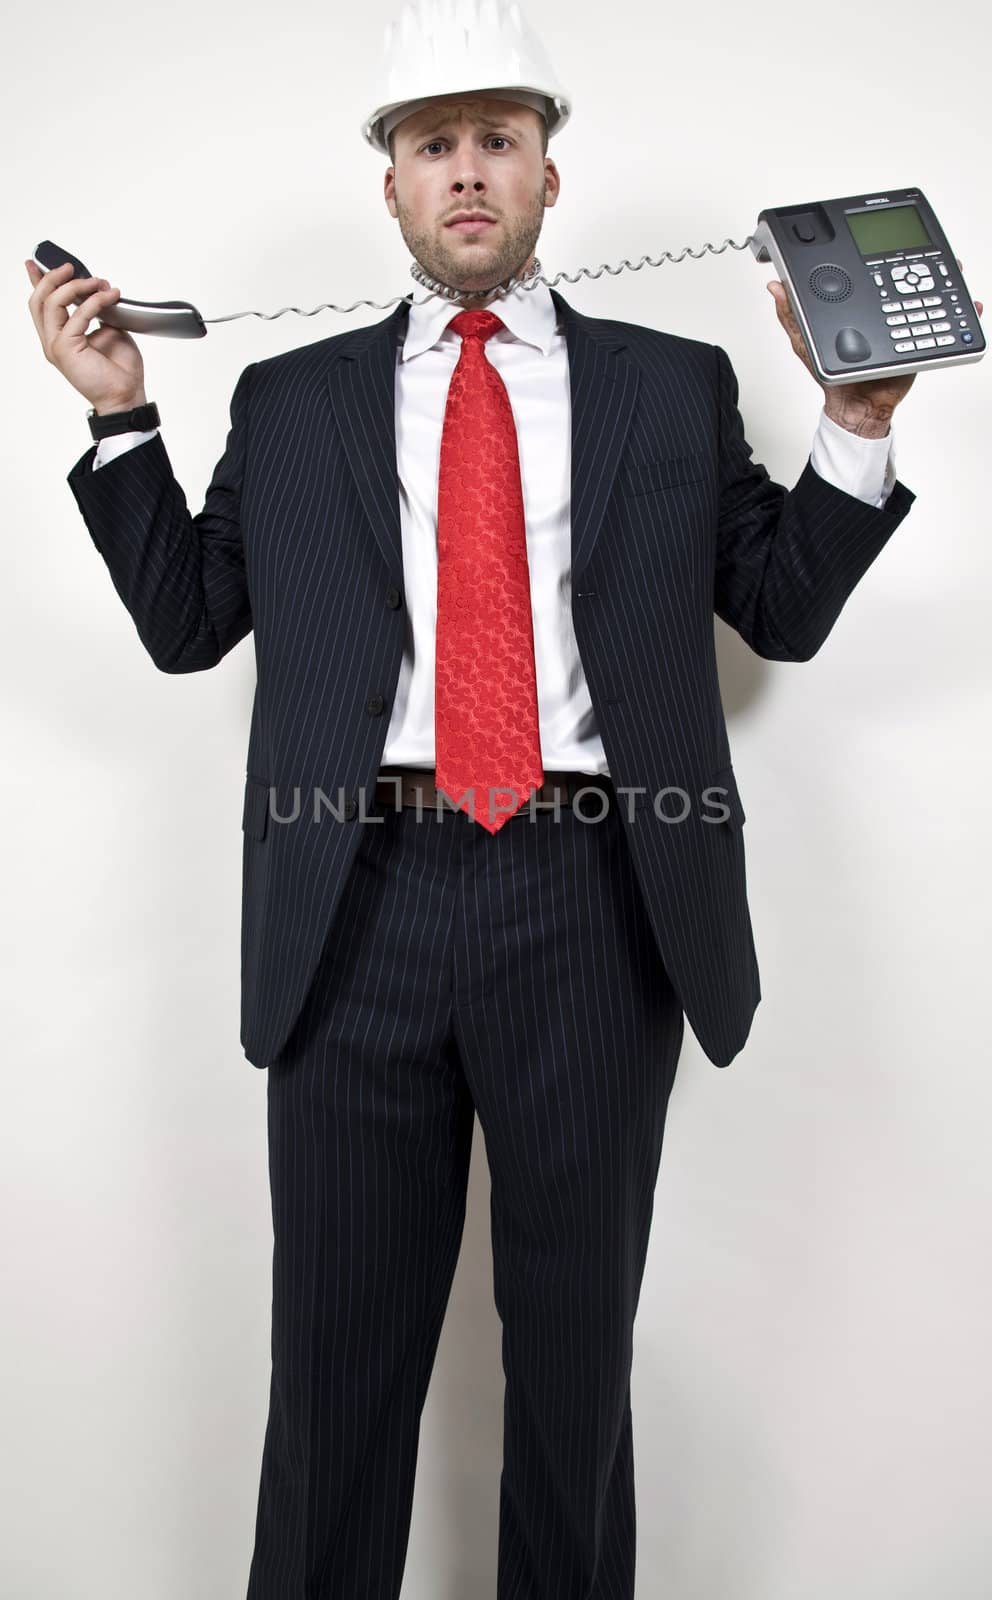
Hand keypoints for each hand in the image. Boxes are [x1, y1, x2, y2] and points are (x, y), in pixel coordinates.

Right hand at [24, 259, 145, 411]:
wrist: (126, 395)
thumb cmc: (120, 371)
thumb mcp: (110, 330)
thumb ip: (97, 310)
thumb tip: (98, 288)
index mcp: (60, 337)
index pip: (41, 305)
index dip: (36, 281)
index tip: (36, 263)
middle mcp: (53, 341)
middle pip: (39, 300)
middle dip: (53, 278)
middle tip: (71, 268)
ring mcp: (56, 345)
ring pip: (51, 302)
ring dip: (75, 286)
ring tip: (96, 282)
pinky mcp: (65, 348)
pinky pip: (77, 315)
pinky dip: (94, 301)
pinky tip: (108, 297)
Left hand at [766, 257, 982, 435]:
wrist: (855, 408)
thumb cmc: (831, 377)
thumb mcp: (804, 343)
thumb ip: (791, 316)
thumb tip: (776, 288)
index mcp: (854, 304)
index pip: (867, 270)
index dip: (876, 250)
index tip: (882, 236)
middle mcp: (880, 308)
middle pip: (903, 277)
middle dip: (919, 261)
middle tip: (926, 251)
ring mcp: (901, 322)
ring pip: (926, 294)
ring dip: (944, 280)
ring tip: (953, 269)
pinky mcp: (918, 340)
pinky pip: (942, 326)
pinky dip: (960, 315)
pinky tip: (969, 304)